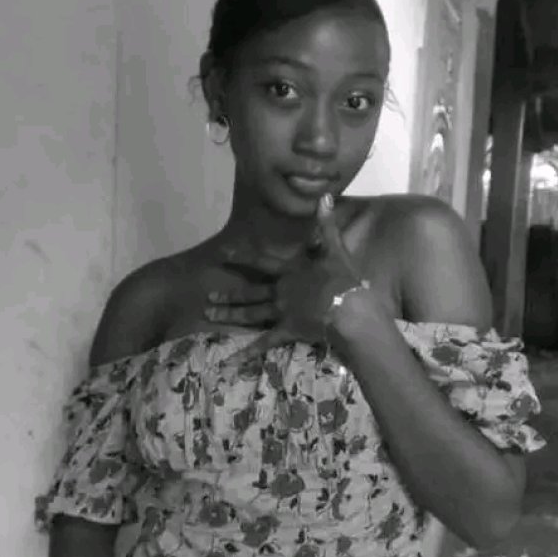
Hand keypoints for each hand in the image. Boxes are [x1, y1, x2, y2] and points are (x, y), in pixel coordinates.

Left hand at [206, 194, 366, 354]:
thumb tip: (325, 197)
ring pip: (251, 313)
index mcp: (291, 270)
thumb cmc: (345, 279)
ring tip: (209, 316)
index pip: (261, 261)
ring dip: (230, 315)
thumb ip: (327, 225)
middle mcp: (281, 290)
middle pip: (249, 292)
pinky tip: (231, 359)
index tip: (221, 254)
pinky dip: (249, 352)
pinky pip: (265, 343)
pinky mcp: (288, 331)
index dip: (240, 257)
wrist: (350, 309)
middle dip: (228, 294)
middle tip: (207, 296)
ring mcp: (282, 311)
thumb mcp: (336, 249)